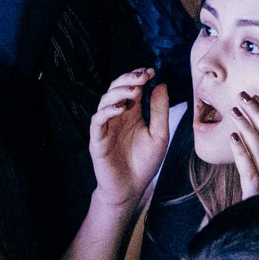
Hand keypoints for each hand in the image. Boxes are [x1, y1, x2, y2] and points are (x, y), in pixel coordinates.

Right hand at [89, 68, 173, 208]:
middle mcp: (117, 116)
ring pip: (105, 101)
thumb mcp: (160, 135)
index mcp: (132, 113)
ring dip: (119, 92)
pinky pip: (97, 120)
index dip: (138, 77)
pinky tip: (120, 108)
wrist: (131, 188)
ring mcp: (106, 126)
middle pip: (117, 89)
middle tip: (143, 75)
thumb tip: (161, 85)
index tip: (152, 71)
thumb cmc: (145, 163)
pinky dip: (107, 111)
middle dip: (128, 79)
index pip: (132, 87)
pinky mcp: (97, 139)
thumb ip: (159, 111)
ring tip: (134, 91)